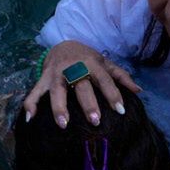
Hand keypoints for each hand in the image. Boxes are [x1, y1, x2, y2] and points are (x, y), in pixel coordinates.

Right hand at [22, 40, 140, 127]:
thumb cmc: (88, 58)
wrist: (63, 44)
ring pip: (57, 90)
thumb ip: (121, 76)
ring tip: (64, 124)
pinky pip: (35, 91)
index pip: (105, 80)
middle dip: (87, 103)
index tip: (120, 110)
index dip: (113, 95)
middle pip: (81, 86)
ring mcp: (56, 73)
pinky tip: (30, 118)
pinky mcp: (43, 78)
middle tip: (95, 120)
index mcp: (92, 64)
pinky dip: (31, 103)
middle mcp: (74, 68)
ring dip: (59, 107)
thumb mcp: (105, 63)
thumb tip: (139, 91)